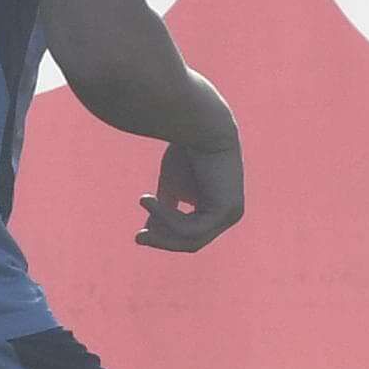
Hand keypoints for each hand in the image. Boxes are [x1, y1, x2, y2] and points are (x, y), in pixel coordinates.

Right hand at [138, 134, 242, 252]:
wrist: (201, 125)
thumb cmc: (186, 151)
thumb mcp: (172, 185)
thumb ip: (166, 209)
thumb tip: (149, 232)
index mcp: (218, 211)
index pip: (190, 235)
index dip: (165, 237)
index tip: (140, 234)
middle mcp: (229, 215)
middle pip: (192, 243)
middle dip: (163, 241)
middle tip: (137, 238)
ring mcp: (231, 214)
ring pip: (191, 239)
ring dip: (163, 226)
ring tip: (143, 199)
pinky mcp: (226, 211)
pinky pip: (192, 229)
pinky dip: (168, 217)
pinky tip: (149, 199)